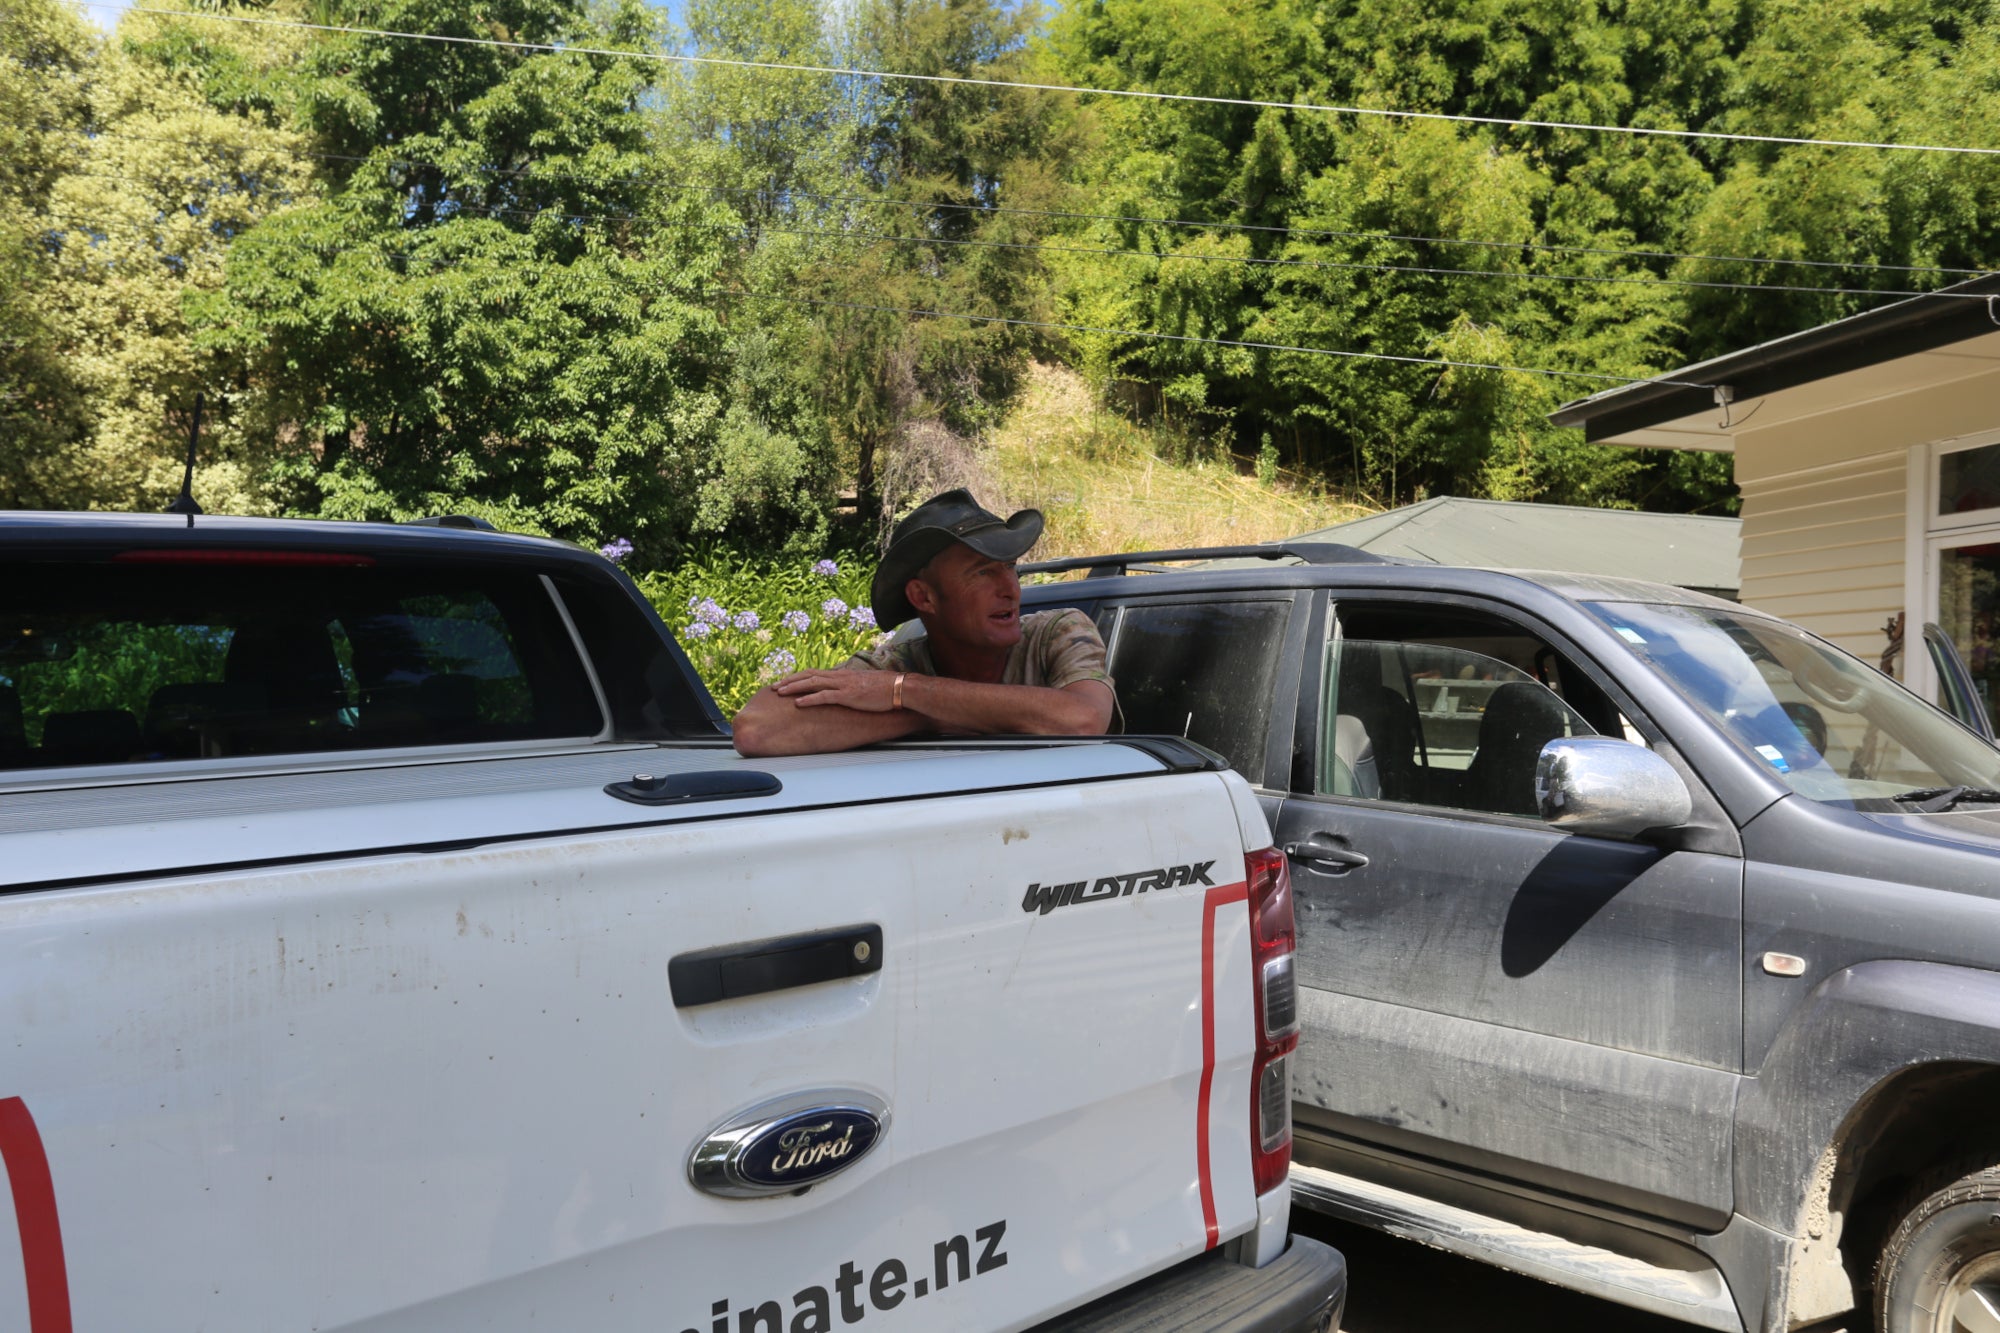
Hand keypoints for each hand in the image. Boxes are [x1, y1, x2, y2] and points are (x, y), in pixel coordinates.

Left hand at [773, 669, 902, 712]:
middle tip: (775, 686)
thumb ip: (852, 687)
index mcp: (843, 675)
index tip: (786, 682)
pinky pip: (824, 696)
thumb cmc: (886, 688)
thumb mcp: (865, 686)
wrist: (900, 688)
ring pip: (812, 683)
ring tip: (779, 692)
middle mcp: (840, 677)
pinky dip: (809, 699)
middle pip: (809, 675)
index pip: (816, 673)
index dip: (799, 677)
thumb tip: (844, 692)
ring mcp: (843, 685)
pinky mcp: (848, 696)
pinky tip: (798, 703)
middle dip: (790, 680)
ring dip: (793, 687)